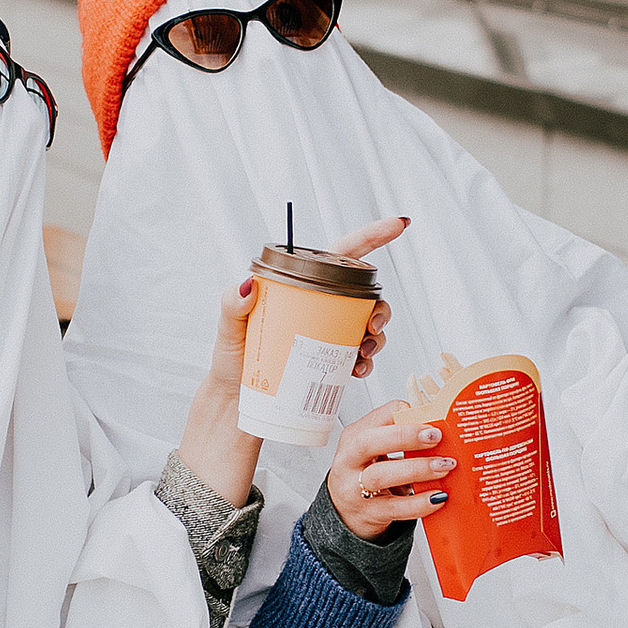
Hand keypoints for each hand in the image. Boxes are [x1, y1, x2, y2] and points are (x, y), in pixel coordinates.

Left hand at [174, 217, 409, 511]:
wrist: (238, 402)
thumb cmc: (232, 360)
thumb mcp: (228, 327)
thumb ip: (232, 303)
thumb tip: (247, 286)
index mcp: (301, 285)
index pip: (340, 255)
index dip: (372, 237)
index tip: (398, 225)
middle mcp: (319, 306)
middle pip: (364, 295)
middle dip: (381, 308)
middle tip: (372, 326)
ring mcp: (328, 333)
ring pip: (369, 326)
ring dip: (377, 338)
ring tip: (363, 353)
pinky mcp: (331, 359)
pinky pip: (361, 357)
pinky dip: (367, 362)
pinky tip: (358, 370)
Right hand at [325, 398, 447, 539]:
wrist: (346, 514)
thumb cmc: (365, 476)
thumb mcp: (374, 452)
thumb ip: (398, 440)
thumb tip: (438, 431)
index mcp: (353, 438)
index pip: (376, 418)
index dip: (404, 414)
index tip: (430, 419)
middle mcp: (349, 462)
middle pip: (368, 442)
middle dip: (405, 436)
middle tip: (435, 437)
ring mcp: (354, 490)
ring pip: (380, 476)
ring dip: (416, 469)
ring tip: (443, 467)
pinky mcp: (368, 514)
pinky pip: (395, 508)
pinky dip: (419, 503)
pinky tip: (437, 497)